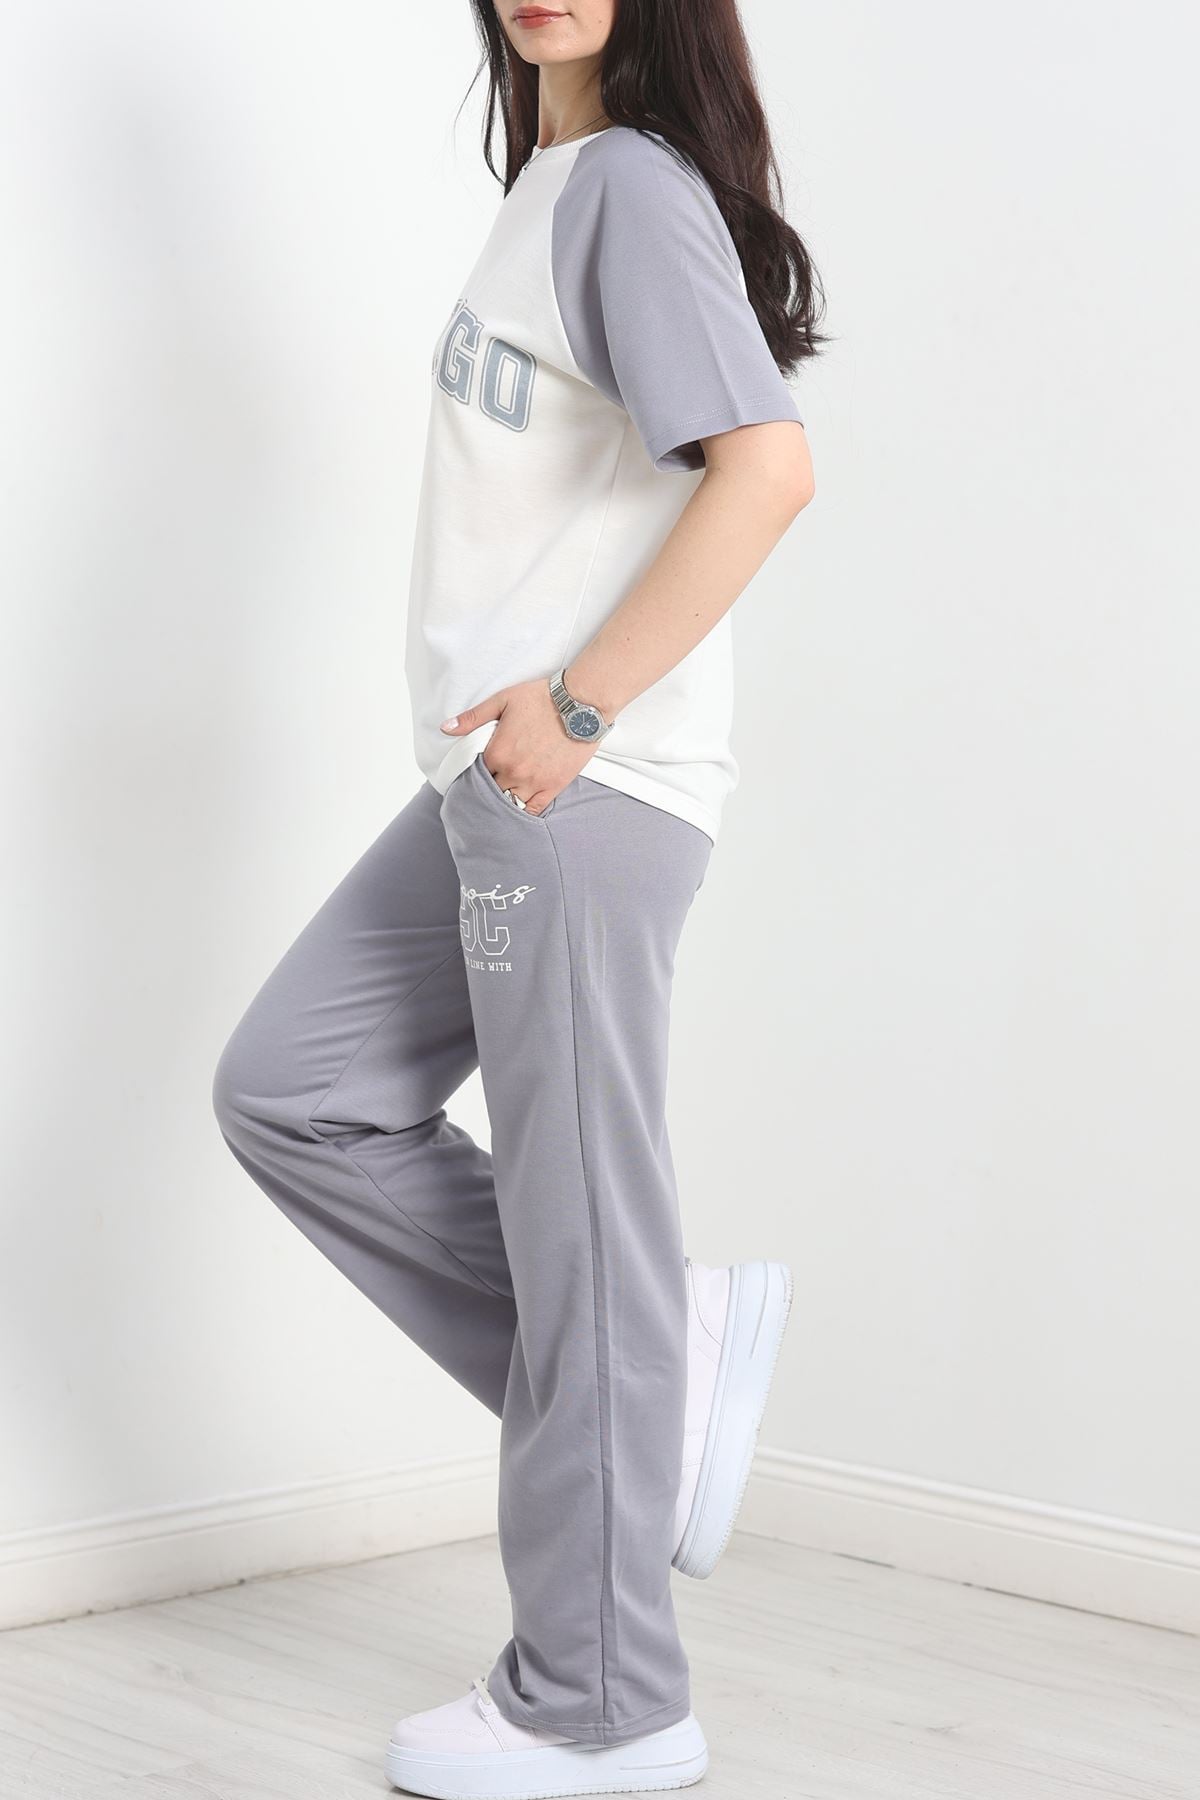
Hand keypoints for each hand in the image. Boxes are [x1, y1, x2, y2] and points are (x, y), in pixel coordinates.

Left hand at [440, 679, 596, 815]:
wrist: (580, 703)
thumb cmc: (542, 698)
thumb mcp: (502, 701)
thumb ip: (472, 718)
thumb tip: (446, 728)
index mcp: (498, 752)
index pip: (477, 773)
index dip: (478, 771)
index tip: (482, 769)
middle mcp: (513, 771)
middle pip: (491, 791)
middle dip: (489, 787)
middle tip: (492, 783)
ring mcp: (534, 781)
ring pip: (510, 802)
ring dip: (504, 800)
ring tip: (504, 795)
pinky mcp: (553, 786)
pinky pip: (533, 808)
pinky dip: (524, 810)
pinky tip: (519, 807)